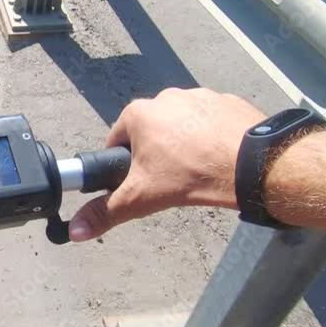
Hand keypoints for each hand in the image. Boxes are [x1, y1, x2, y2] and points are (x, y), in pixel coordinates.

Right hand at [69, 88, 265, 241]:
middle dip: (155, 154)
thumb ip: (105, 212)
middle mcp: (166, 97)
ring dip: (184, 143)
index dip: (124, 165)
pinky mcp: (227, 100)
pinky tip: (219, 157)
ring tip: (198, 170)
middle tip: (170, 180)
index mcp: (138, 113)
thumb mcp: (142, 198)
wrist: (252, 164)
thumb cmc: (191, 175)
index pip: (117, 140)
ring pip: (181, 125)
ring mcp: (199, 95)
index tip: (139, 182)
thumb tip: (73, 230)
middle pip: (150, 131)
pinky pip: (210, 120)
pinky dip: (211, 137)